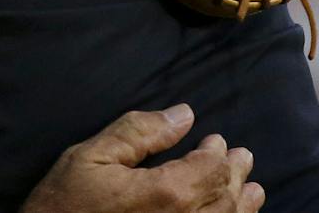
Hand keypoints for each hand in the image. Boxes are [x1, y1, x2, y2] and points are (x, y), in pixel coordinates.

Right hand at [21, 105, 263, 212]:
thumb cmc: (66, 202)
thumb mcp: (92, 156)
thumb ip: (139, 132)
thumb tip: (183, 115)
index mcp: (167, 193)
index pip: (211, 168)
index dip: (218, 152)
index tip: (217, 140)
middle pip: (226, 198)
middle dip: (236, 175)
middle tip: (243, 158)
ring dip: (243, 206)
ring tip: (252, 191)